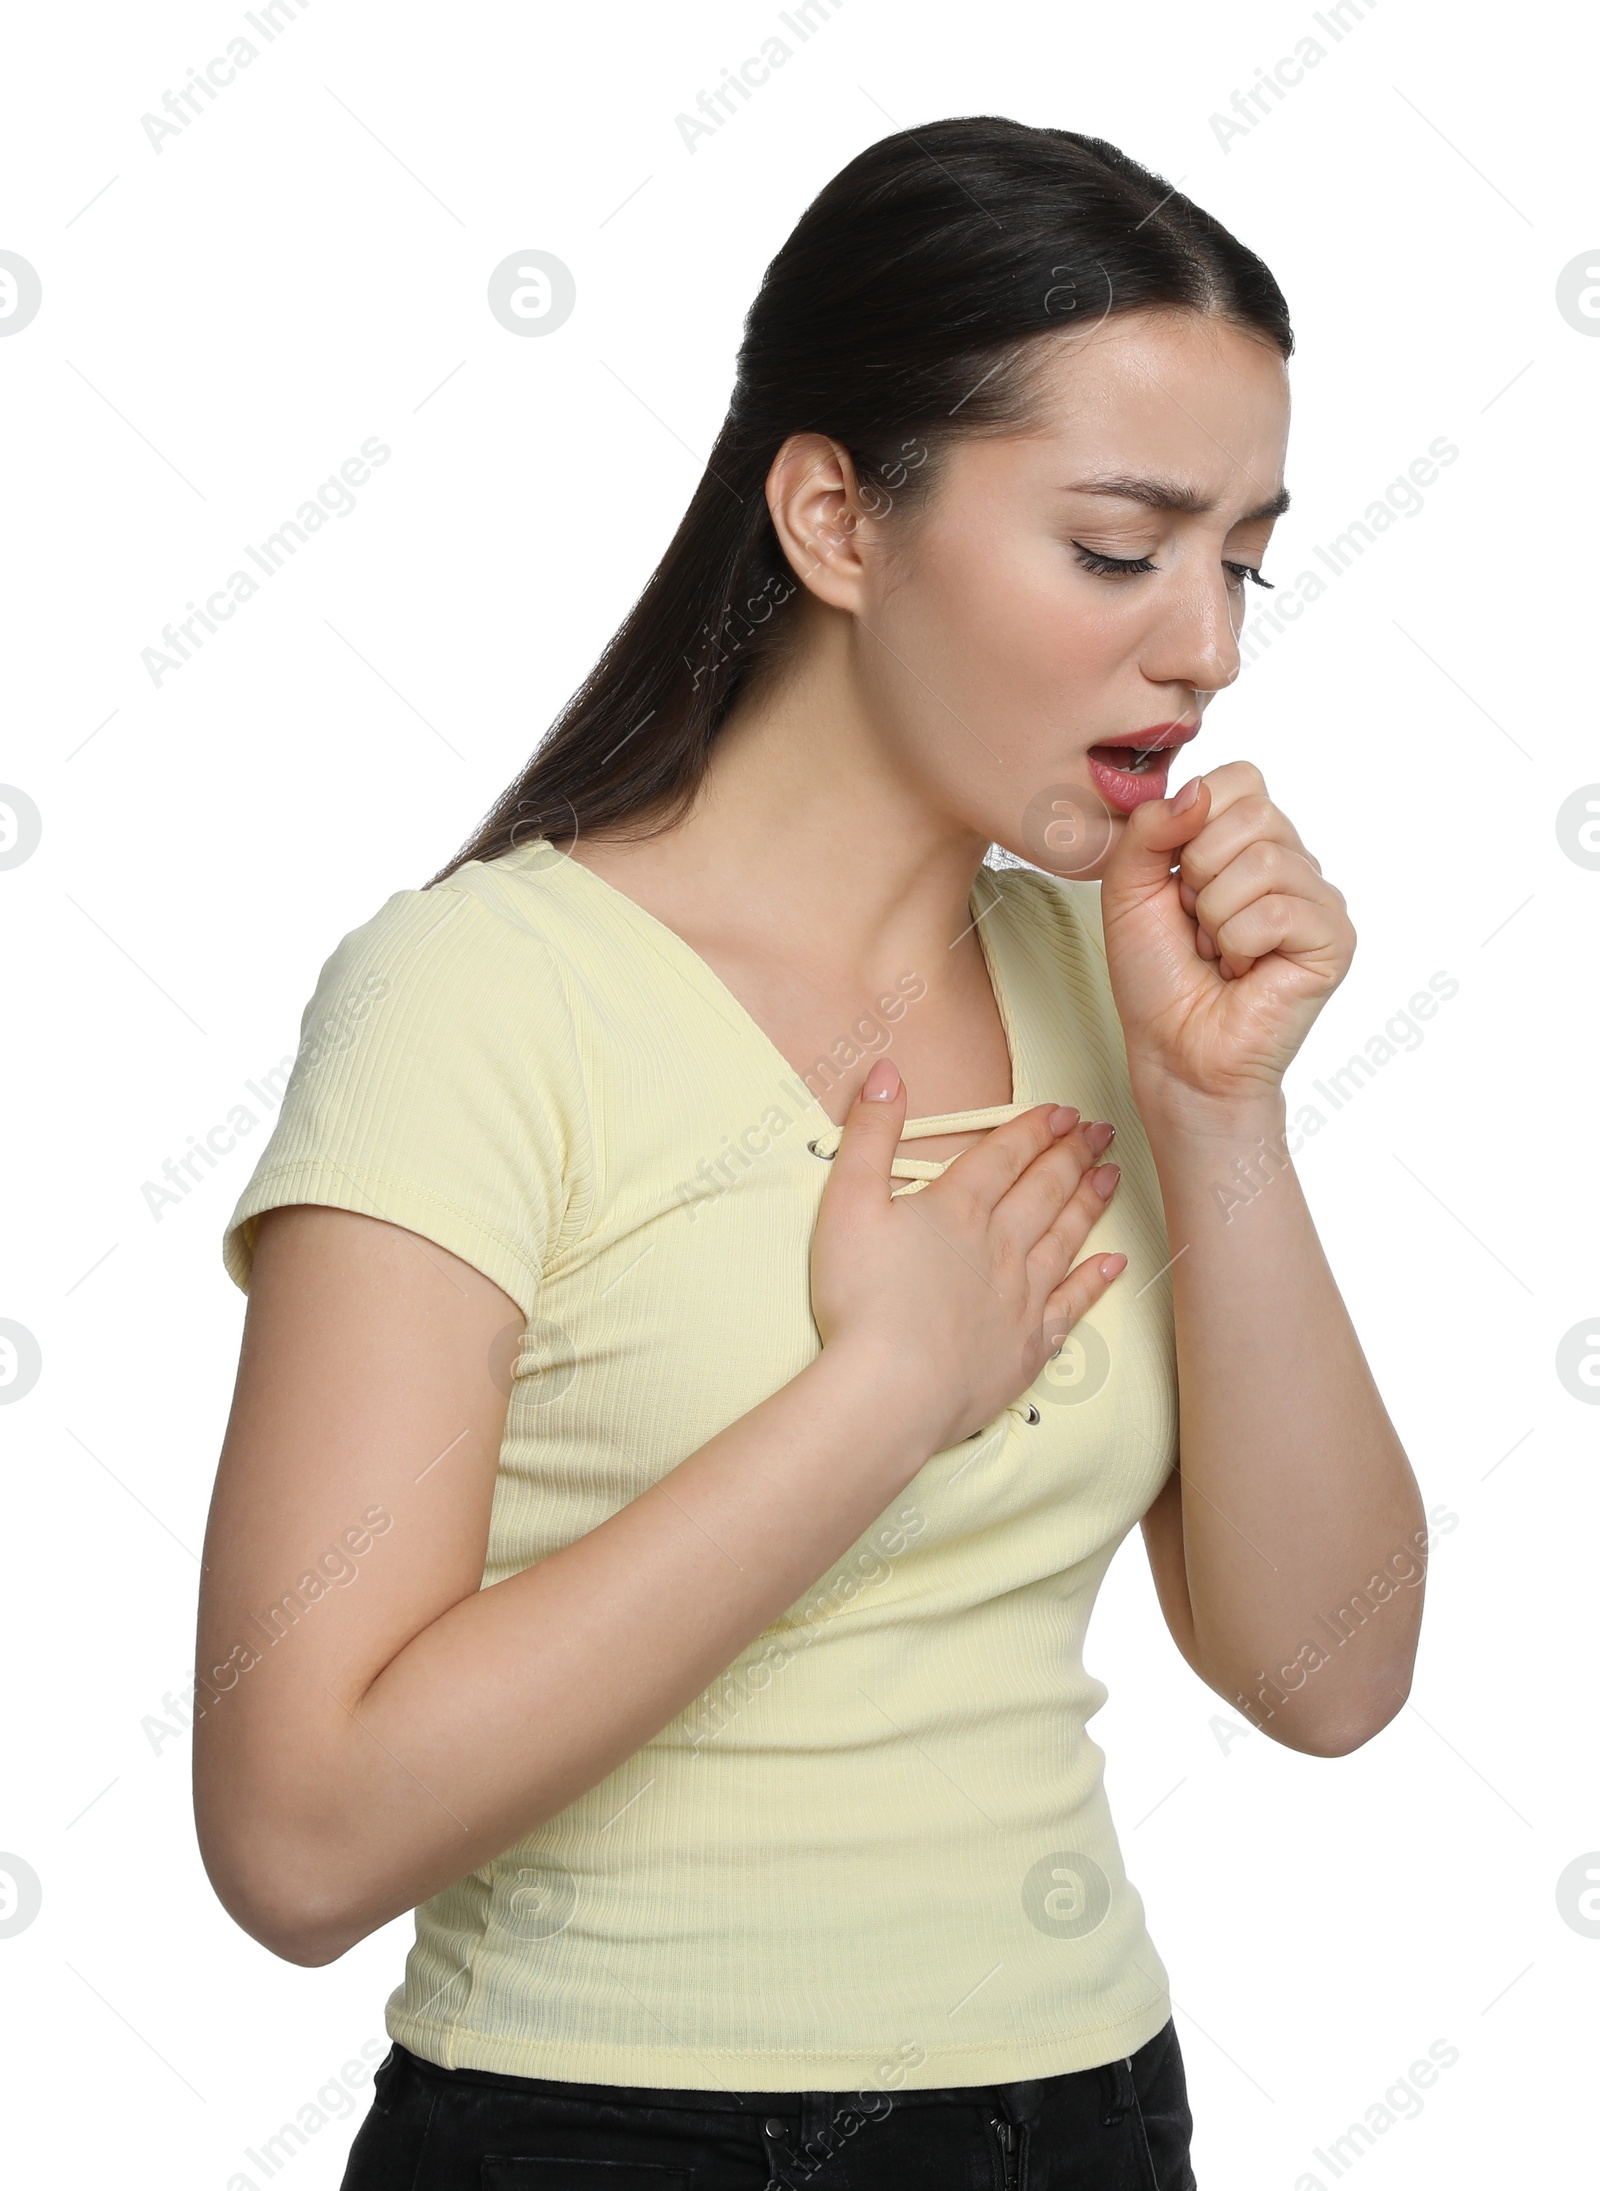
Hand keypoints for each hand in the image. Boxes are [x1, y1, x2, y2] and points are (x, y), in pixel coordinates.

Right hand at [809, 1058, 1125, 1454]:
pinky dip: (1094, 1282)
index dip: (1033, 1128)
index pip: (1004, 1156)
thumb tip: (887, 1073)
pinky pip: (1071, 1305)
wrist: (892, 1389)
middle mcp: (999, 1245)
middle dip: (1072, 1155)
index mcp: (956, 1208)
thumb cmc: (863, 1300)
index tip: (1063, 1110)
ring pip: (1065, 1238)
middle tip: (1101, 1131)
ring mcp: (1020, 1296)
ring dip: (1089, 1203)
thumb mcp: (847, 1204)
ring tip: (1111, 1176)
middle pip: (1043, 1189)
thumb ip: (868, 1135)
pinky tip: (1113, 1264)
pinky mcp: (1027, 1346)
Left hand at [1098, 761, 1354, 1112]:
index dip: (1193, 823)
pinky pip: (1278, 911)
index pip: (1239, 777)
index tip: (1177, 881)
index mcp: (1250, 840)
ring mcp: (1318, 899)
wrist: (1175, 1052)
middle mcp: (1292, 861)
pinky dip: (1239, 944)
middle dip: (1200, 873)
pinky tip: (1243, 971)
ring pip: (1265, 862)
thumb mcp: (1127, 888)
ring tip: (1218, 951)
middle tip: (1198, 924)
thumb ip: (1149, 827)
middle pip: (1255, 812)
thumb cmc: (1156, 977)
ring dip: (1216, 916)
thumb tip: (1198, 788)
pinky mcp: (1334, 940)